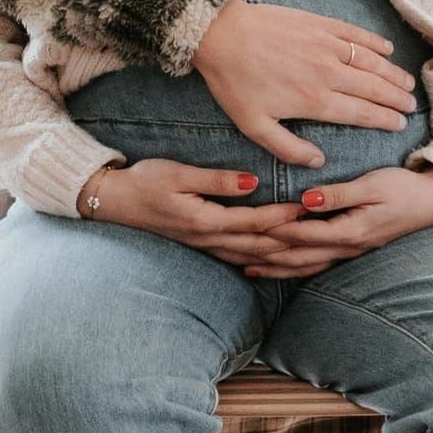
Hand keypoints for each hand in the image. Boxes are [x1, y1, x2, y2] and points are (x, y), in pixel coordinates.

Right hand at [86, 159, 307, 266]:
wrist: (114, 202)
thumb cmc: (145, 181)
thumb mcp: (178, 174)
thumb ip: (217, 180)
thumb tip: (253, 182)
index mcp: (205, 220)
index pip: (253, 222)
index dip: (282, 216)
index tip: (307, 206)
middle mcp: (208, 239)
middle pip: (258, 245)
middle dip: (290, 239)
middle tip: (318, 231)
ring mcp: (204, 246)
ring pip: (250, 256)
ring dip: (279, 252)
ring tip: (305, 245)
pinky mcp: (200, 245)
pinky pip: (238, 257)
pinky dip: (260, 258)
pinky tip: (273, 258)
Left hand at [191, 0, 420, 167]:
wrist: (219, 34)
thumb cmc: (233, 82)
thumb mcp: (254, 126)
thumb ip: (288, 148)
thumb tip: (318, 162)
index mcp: (315, 101)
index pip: (361, 113)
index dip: (384, 119)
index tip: (399, 124)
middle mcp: (328, 73)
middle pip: (373, 88)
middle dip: (396, 98)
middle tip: (410, 106)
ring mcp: (326, 45)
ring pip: (370, 62)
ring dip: (392, 73)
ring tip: (407, 83)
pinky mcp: (318, 23)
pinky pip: (355, 34)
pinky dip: (374, 43)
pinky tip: (386, 50)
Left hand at [239, 166, 432, 279]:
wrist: (432, 202)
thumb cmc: (403, 188)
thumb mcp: (373, 185)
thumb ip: (339, 194)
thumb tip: (307, 201)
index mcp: (349, 231)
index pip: (301, 234)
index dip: (271, 231)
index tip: (242, 226)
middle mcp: (345, 248)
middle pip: (296, 257)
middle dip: (263, 256)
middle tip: (231, 252)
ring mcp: (347, 252)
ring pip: (303, 266)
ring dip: (273, 267)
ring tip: (242, 266)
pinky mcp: (348, 249)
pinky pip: (313, 264)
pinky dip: (290, 267)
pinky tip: (274, 267)